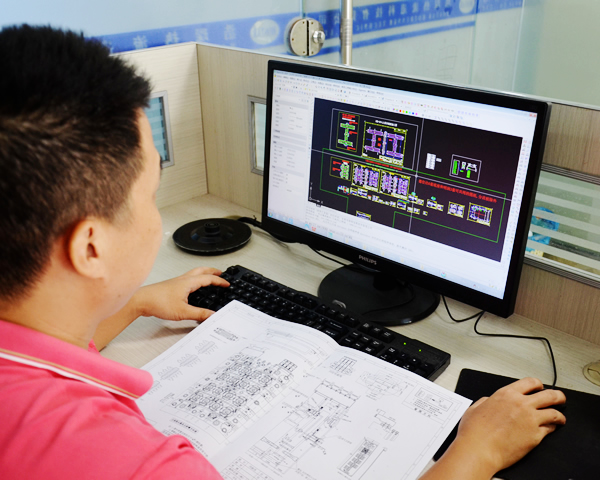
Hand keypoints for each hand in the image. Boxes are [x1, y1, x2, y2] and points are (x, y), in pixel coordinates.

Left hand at [134, 267, 229, 322]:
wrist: (140, 301)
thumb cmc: (157, 303)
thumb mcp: (182, 312)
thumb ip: (199, 314)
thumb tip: (212, 315)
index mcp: (188, 282)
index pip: (208, 278)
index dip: (219, 280)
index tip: (226, 283)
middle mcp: (182, 279)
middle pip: (201, 270)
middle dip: (212, 271)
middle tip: (220, 273)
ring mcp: (176, 282)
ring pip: (193, 273)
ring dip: (203, 273)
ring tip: (208, 277)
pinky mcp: (170, 286)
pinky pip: (186, 279)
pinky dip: (194, 279)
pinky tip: (191, 287)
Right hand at [422, 377, 565, 479]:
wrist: (479, 449)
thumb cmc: (474, 432)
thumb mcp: (475, 408)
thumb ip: (485, 401)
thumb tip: (488, 401)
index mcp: (506, 394)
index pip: (530, 382)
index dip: (538, 384)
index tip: (540, 388)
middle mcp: (521, 404)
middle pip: (549, 395)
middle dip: (557, 396)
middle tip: (559, 399)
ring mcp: (531, 419)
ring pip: (554, 413)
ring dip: (559, 415)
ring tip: (560, 418)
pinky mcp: (535, 436)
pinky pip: (550, 429)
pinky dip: (552, 428)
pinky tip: (551, 429)